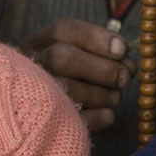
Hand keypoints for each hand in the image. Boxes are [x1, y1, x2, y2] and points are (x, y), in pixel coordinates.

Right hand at [19, 18, 136, 131]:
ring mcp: (32, 96)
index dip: (95, 37)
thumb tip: (125, 57)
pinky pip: (71, 120)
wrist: (38, 118)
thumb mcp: (75, 55)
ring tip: (115, 97)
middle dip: (101, 67)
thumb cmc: (67, 78)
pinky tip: (108, 114)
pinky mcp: (42, 125)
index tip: (123, 48)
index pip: (63, 30)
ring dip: (102, 94)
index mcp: (37, 43)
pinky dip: (96, 117)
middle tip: (125, 77)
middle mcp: (30, 66)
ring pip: (67, 90)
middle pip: (60, 57)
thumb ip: (100, 51)